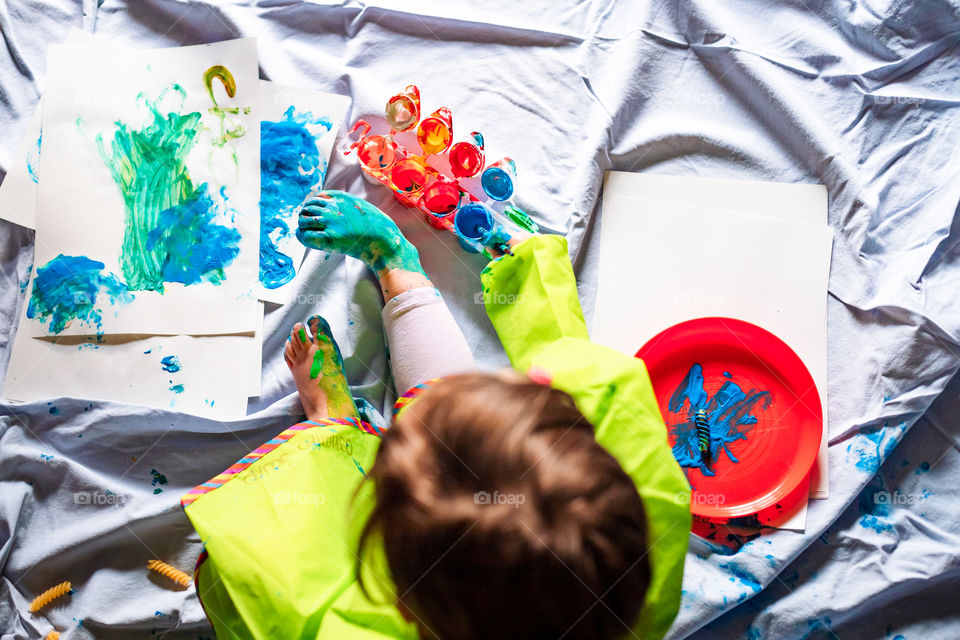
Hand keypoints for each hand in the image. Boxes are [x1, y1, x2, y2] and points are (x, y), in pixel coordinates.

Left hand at [297, 190, 423, 273]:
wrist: (384, 240)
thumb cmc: (377, 226)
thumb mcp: (363, 206)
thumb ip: (349, 204)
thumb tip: (338, 206)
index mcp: (342, 198)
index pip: (318, 197)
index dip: (314, 205)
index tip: (316, 213)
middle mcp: (333, 208)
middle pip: (308, 207)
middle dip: (306, 215)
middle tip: (308, 224)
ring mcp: (330, 223)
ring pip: (304, 220)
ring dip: (303, 226)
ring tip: (307, 231)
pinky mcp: (329, 238)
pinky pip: (305, 235)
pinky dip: (303, 237)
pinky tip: (307, 239)